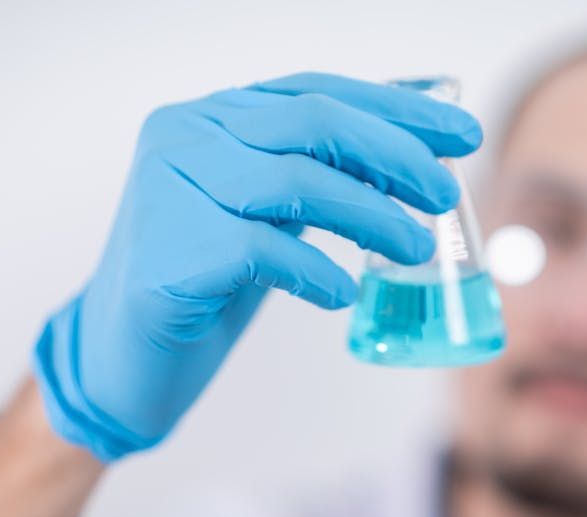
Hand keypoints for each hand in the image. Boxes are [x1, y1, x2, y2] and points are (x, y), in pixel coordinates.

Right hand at [33, 73, 481, 461]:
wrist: (125, 354)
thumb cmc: (208, 277)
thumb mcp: (268, 210)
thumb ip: (320, 171)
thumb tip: (414, 148)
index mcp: (212, 115)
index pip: (315, 92)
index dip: (394, 109)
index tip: (461, 132)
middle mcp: (184, 135)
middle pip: (311, 124)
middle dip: (394, 155)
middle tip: (445, 193)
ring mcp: (167, 189)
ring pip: (293, 182)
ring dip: (370, 216)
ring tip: (415, 249)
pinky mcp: (166, 253)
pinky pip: (261, 250)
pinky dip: (314, 272)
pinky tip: (340, 294)